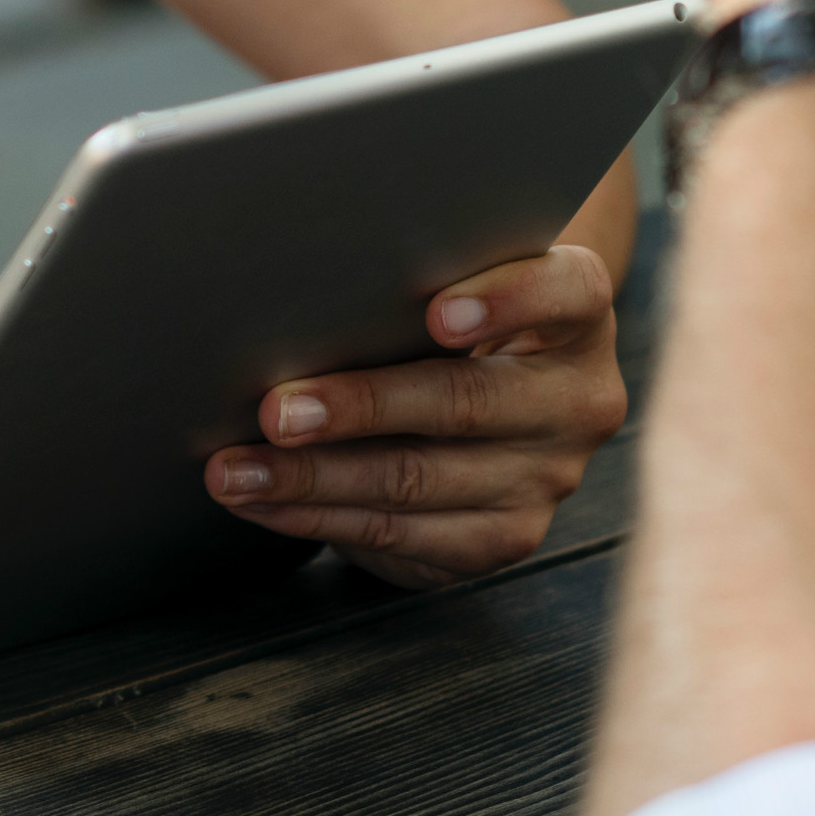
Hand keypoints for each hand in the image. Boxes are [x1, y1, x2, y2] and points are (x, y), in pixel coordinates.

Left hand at [204, 245, 629, 588]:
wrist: (502, 403)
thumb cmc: (453, 322)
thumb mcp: (460, 284)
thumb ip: (416, 279)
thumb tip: (291, 299)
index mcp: (579, 315)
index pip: (564, 293)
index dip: (504, 301)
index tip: (436, 312)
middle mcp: (578, 399)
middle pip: (467, 401)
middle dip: (360, 407)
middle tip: (275, 410)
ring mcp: (548, 477)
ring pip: (418, 479)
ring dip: (313, 478)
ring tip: (236, 469)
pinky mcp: (507, 536)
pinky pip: (400, 534)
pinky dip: (318, 518)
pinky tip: (263, 503)